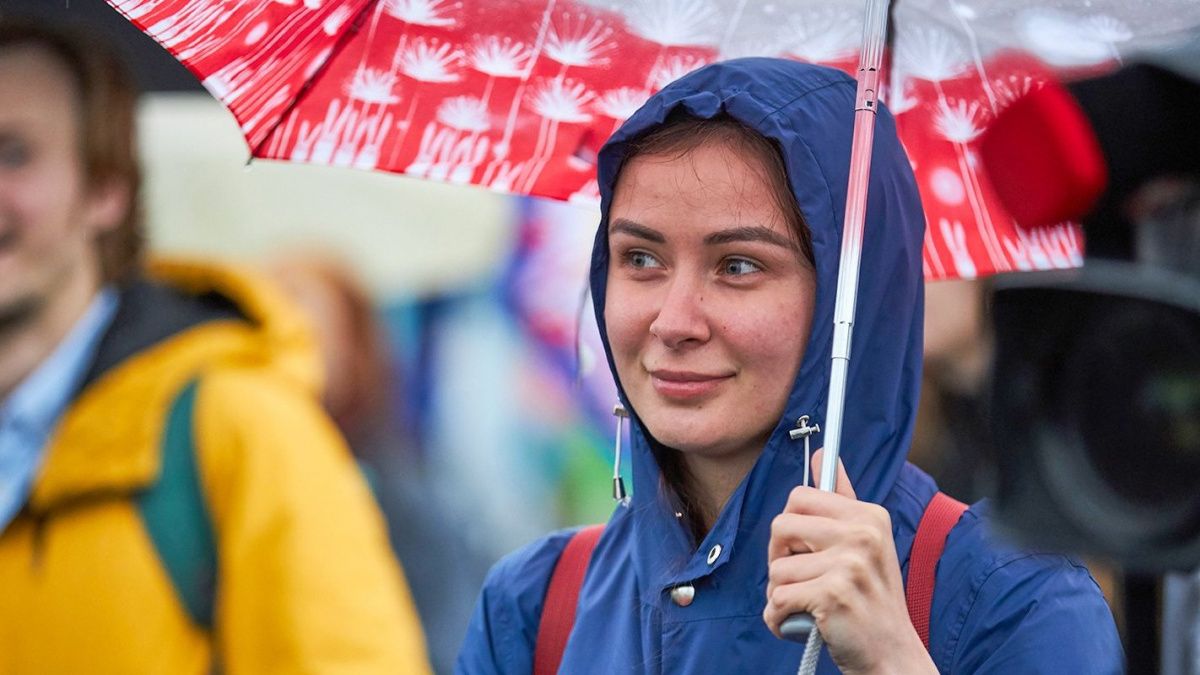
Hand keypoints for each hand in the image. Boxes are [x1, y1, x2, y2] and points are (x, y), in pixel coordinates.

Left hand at [763, 450, 936, 674]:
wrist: (892, 654)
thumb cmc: (870, 600)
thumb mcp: (866, 543)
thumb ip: (842, 499)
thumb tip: (823, 454)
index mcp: (868, 516)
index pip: (800, 497)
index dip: (791, 528)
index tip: (804, 549)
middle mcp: (863, 534)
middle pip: (781, 525)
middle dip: (779, 557)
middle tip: (800, 580)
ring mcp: (849, 564)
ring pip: (776, 569)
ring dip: (781, 595)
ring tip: (807, 607)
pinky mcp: (833, 595)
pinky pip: (778, 599)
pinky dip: (779, 620)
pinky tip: (799, 626)